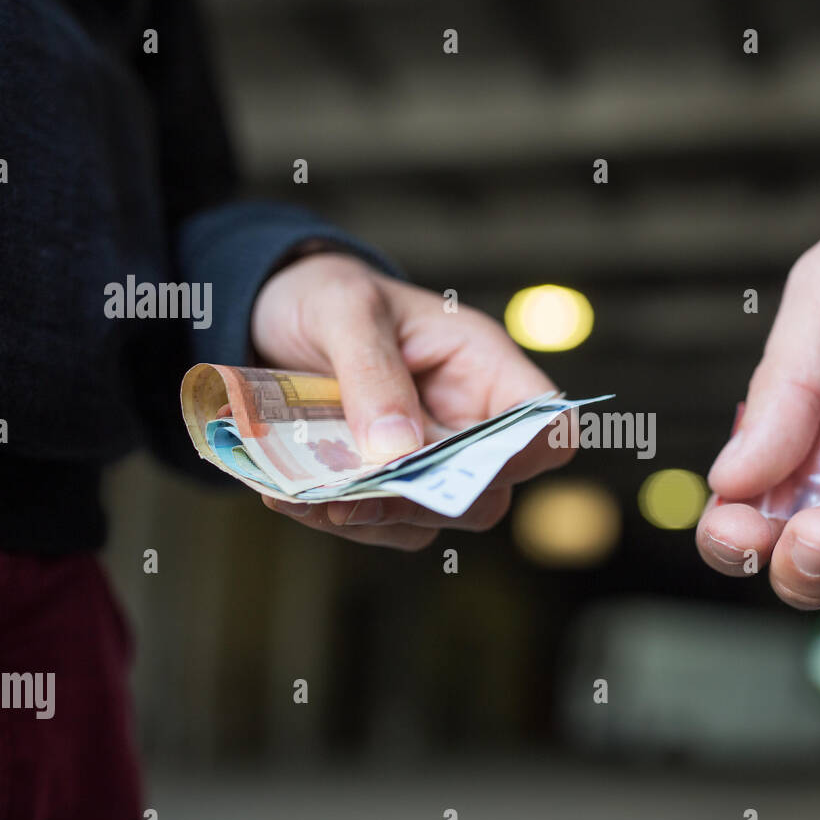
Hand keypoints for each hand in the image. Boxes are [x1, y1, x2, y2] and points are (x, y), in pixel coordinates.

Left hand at [249, 252, 569, 547]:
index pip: (547, 425)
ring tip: (308, 499)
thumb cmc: (327, 295)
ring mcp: (429, 459)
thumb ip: (373, 374)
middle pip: (490, 492)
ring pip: (433, 520)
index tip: (461, 467)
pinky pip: (383, 524)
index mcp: (483, 366)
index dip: (526, 453)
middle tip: (357, 496)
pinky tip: (293, 498)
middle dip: (427, 502)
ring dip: (374, 518)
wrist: (272, 313)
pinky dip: (341, 519)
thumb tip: (396, 451)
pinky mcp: (389, 485)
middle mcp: (467, 421)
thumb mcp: (346, 311)